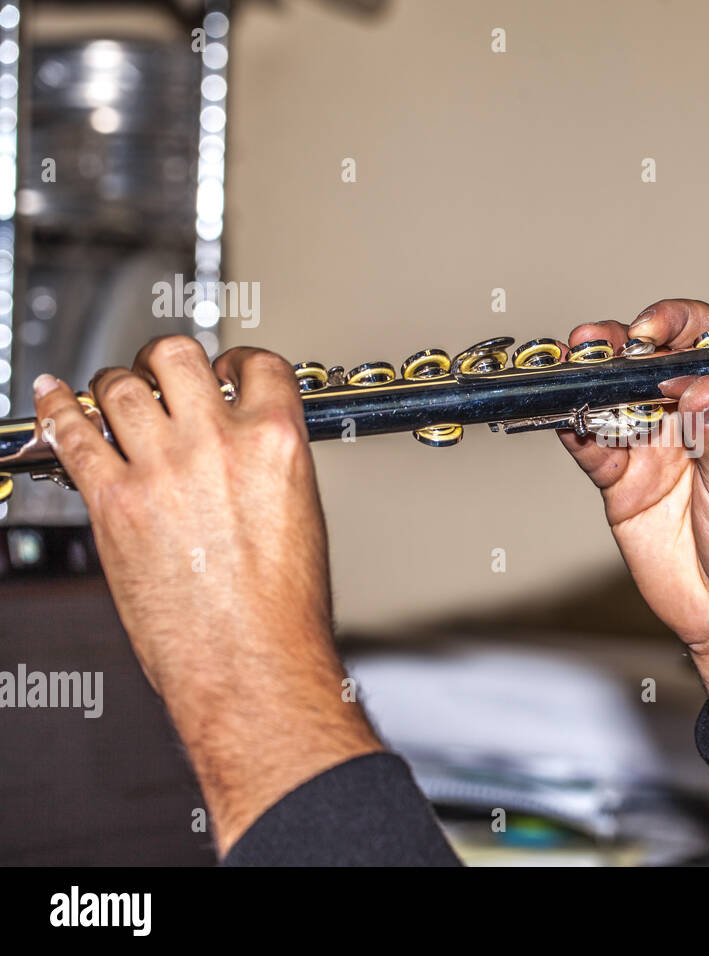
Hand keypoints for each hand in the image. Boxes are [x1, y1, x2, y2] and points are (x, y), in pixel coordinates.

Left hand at [32, 337, 380, 854]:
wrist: (250, 662)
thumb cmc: (283, 608)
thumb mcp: (302, 513)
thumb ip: (269, 463)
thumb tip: (245, 444)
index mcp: (275, 443)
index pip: (256, 365)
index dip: (237, 362)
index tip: (227, 371)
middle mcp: (216, 444)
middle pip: (176, 356)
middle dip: (167, 360)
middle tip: (164, 375)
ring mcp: (160, 470)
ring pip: (121, 386)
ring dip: (117, 382)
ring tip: (116, 392)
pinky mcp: (114, 503)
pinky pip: (73, 434)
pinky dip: (58, 407)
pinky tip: (54, 396)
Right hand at [561, 300, 708, 751]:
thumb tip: (700, 384)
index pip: (706, 342)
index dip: (677, 325)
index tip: (653, 332)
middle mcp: (689, 420)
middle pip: (648, 362)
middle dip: (620, 347)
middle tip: (600, 346)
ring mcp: (653, 449)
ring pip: (613, 398)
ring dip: (590, 380)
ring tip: (575, 374)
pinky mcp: (622, 483)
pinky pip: (592, 446)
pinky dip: (575, 429)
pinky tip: (568, 421)